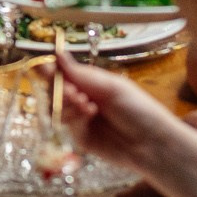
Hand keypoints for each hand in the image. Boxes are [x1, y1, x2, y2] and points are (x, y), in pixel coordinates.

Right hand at [49, 45, 184, 174]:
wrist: (152, 143)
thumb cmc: (138, 108)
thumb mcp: (110, 86)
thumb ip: (81, 74)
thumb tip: (57, 53)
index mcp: (91, 83)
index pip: (63, 74)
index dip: (51, 71)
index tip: (44, 68)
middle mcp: (83, 99)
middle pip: (55, 92)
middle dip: (59, 89)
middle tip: (72, 91)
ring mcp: (81, 120)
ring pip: (58, 109)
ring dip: (68, 104)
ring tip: (85, 104)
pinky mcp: (81, 138)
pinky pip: (68, 126)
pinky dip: (75, 118)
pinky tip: (89, 115)